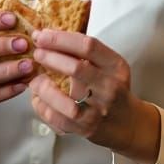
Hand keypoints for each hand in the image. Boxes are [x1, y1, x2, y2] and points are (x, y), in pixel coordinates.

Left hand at [29, 29, 160, 163]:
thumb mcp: (109, 66)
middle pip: (76, 68)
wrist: (128, 124)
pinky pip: (57, 118)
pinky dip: (42, 106)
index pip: (88, 46)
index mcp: (115, 67)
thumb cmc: (112, 88)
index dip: (60, 38)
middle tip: (37, 53)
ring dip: (43, 87)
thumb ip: (85, 52)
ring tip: (35, 79)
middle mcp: (109, 88)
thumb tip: (48, 36)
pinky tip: (38, 97)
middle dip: (50, 57)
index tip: (42, 35)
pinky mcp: (85, 128)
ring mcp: (97, 110)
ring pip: (65, 100)